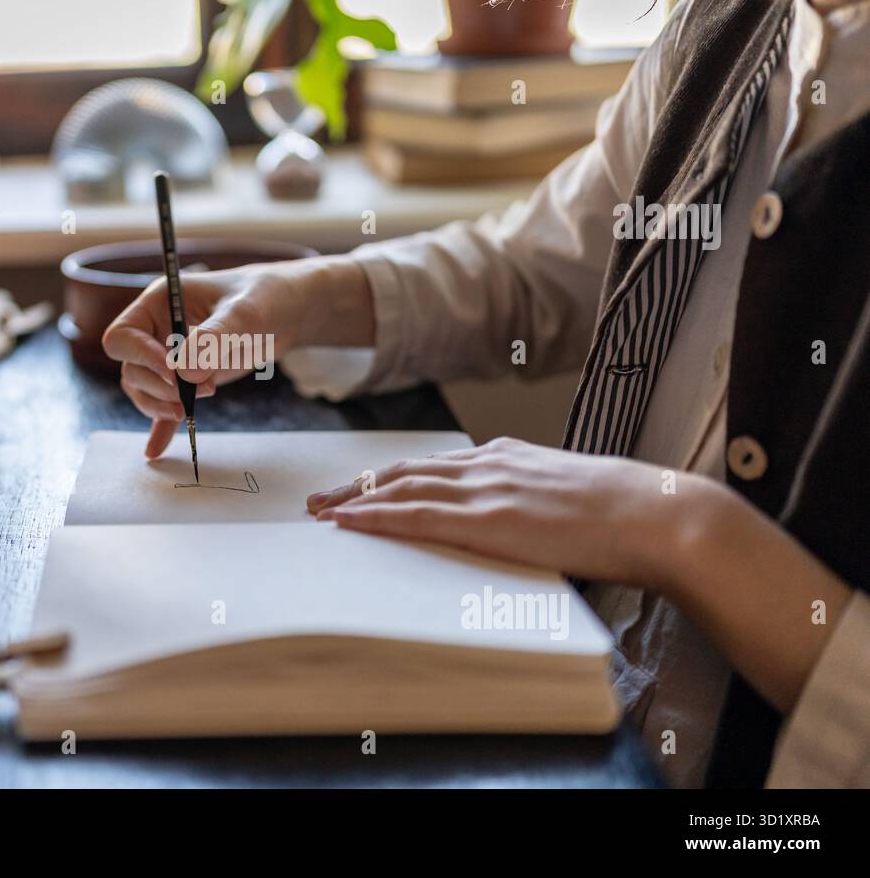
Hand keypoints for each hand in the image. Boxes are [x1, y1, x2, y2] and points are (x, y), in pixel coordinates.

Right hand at [103, 258, 372, 456]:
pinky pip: (163, 404)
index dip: (141, 358)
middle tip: (203, 388)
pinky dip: (160, 427)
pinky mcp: (185, 380)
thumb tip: (181, 373)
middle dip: (161, 386)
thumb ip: (213, 339)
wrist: (287, 311)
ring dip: (165, 404)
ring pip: (142, 390)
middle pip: (130, 370)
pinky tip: (156, 450)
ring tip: (203, 397)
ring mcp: (168, 356)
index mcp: (158, 303)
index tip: (174, 374)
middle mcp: (156, 330)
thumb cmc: (265, 298)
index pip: (122, 337)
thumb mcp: (244, 314)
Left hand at [307, 437, 693, 588]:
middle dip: (358, 485)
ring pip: (401, 488)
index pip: (434, 464)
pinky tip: (349, 523)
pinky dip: (376, 517)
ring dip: (355, 500)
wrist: (659, 517)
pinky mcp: (490, 518)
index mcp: (508, 457)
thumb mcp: (570, 497)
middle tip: (321, 501)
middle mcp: (489, 464)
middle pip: (405, 470)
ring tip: (321, 513)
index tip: (360, 487)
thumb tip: (523, 524)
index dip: (391, 476)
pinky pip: (417, 515)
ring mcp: (488, 488)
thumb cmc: (628, 514)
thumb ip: (535, 503)